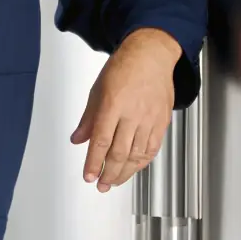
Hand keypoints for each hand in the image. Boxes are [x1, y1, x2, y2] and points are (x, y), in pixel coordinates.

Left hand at [70, 28, 180, 191]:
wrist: (152, 54)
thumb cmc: (124, 67)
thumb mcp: (98, 89)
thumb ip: (88, 118)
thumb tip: (78, 139)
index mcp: (113, 104)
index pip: (101, 141)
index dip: (94, 163)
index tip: (88, 176)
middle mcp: (132, 113)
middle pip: (119, 152)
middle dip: (108, 173)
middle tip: (101, 184)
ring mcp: (149, 118)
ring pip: (137, 155)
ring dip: (124, 172)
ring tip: (114, 181)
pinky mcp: (162, 121)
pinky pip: (152, 148)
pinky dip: (142, 162)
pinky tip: (133, 168)